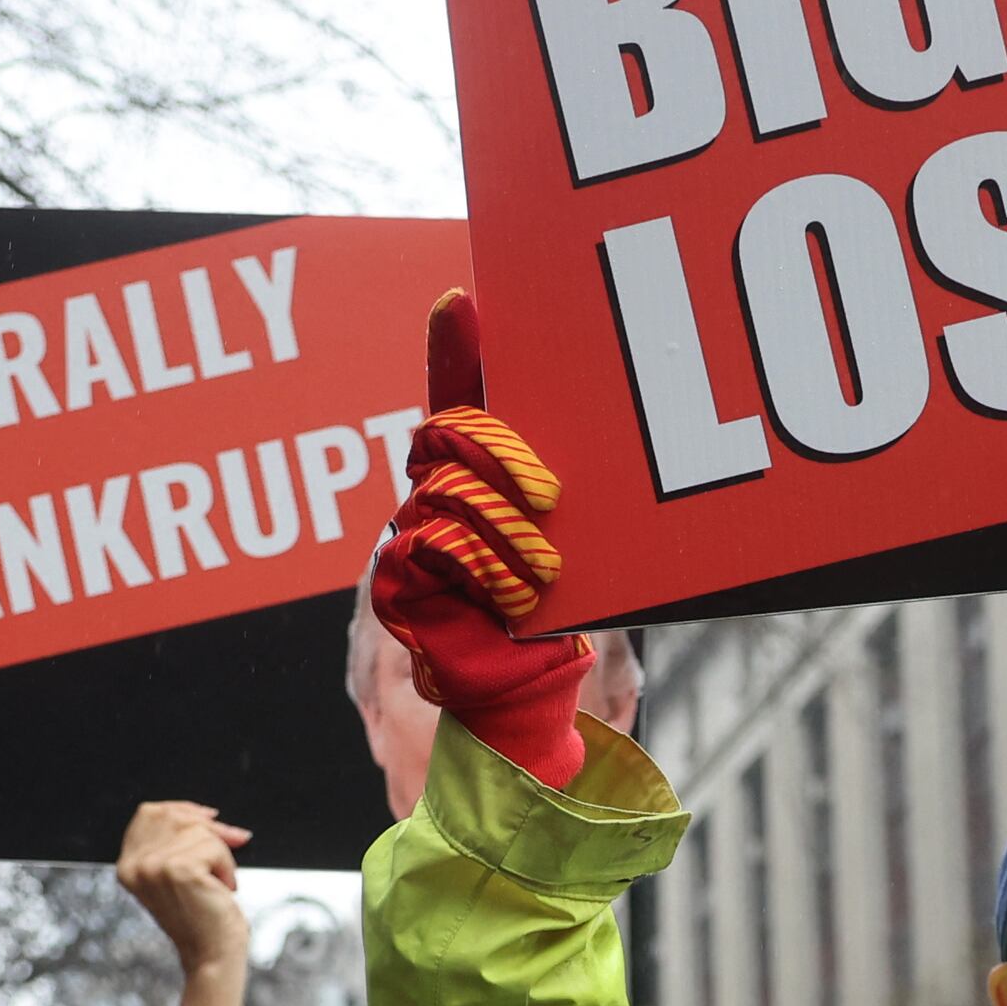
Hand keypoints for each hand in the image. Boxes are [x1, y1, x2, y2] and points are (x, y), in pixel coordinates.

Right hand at [118, 800, 252, 1005]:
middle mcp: (134, 865)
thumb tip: (210, 815)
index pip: (150, 813)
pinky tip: (224, 888)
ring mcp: (152, 867)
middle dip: (210, 828)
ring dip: (221, 853)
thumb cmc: (202, 918)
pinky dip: (228, 865)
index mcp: (127, 865)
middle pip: (175, 815)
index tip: (211, 819)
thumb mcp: (181, 874)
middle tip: (234, 846)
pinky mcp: (178, 870)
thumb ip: (179, 844)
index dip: (183, 810)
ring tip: (219, 882)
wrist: (211, 956)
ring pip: (199, 831)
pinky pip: (215, 846)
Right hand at [369, 287, 599, 791]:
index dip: (455, 350)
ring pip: (446, 493)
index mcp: (474, 477)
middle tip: (547, 498)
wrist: (522, 705)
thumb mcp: (572, 542)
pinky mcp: (397, 583)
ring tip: (541, 575)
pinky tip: (515, 599)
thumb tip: (609, 427)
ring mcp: (409, 537)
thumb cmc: (552, 621)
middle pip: (450, 435)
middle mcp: (432, 496)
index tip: (463, 300)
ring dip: (505, 535)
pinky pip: (432, 547)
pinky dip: (483, 574)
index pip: (457, 396)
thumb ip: (561, 486)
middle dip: (502, 462)